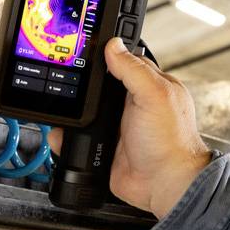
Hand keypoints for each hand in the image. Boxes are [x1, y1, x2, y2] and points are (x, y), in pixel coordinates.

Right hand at [52, 37, 210, 216]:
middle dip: (82, 86)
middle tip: (66, 80)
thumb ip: (133, 69)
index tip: (83, 48)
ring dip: (72, 113)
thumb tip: (113, 45)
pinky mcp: (104, 147)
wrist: (164, 185)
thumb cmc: (171, 142)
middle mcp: (132, 105)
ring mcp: (117, 126)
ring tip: (59, 107)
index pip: (123, 61)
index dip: (105, 54)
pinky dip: (67, 137)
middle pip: (99, 86)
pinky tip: (60, 134)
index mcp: (148, 87)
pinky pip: (79, 139)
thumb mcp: (154, 95)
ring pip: (86, 112)